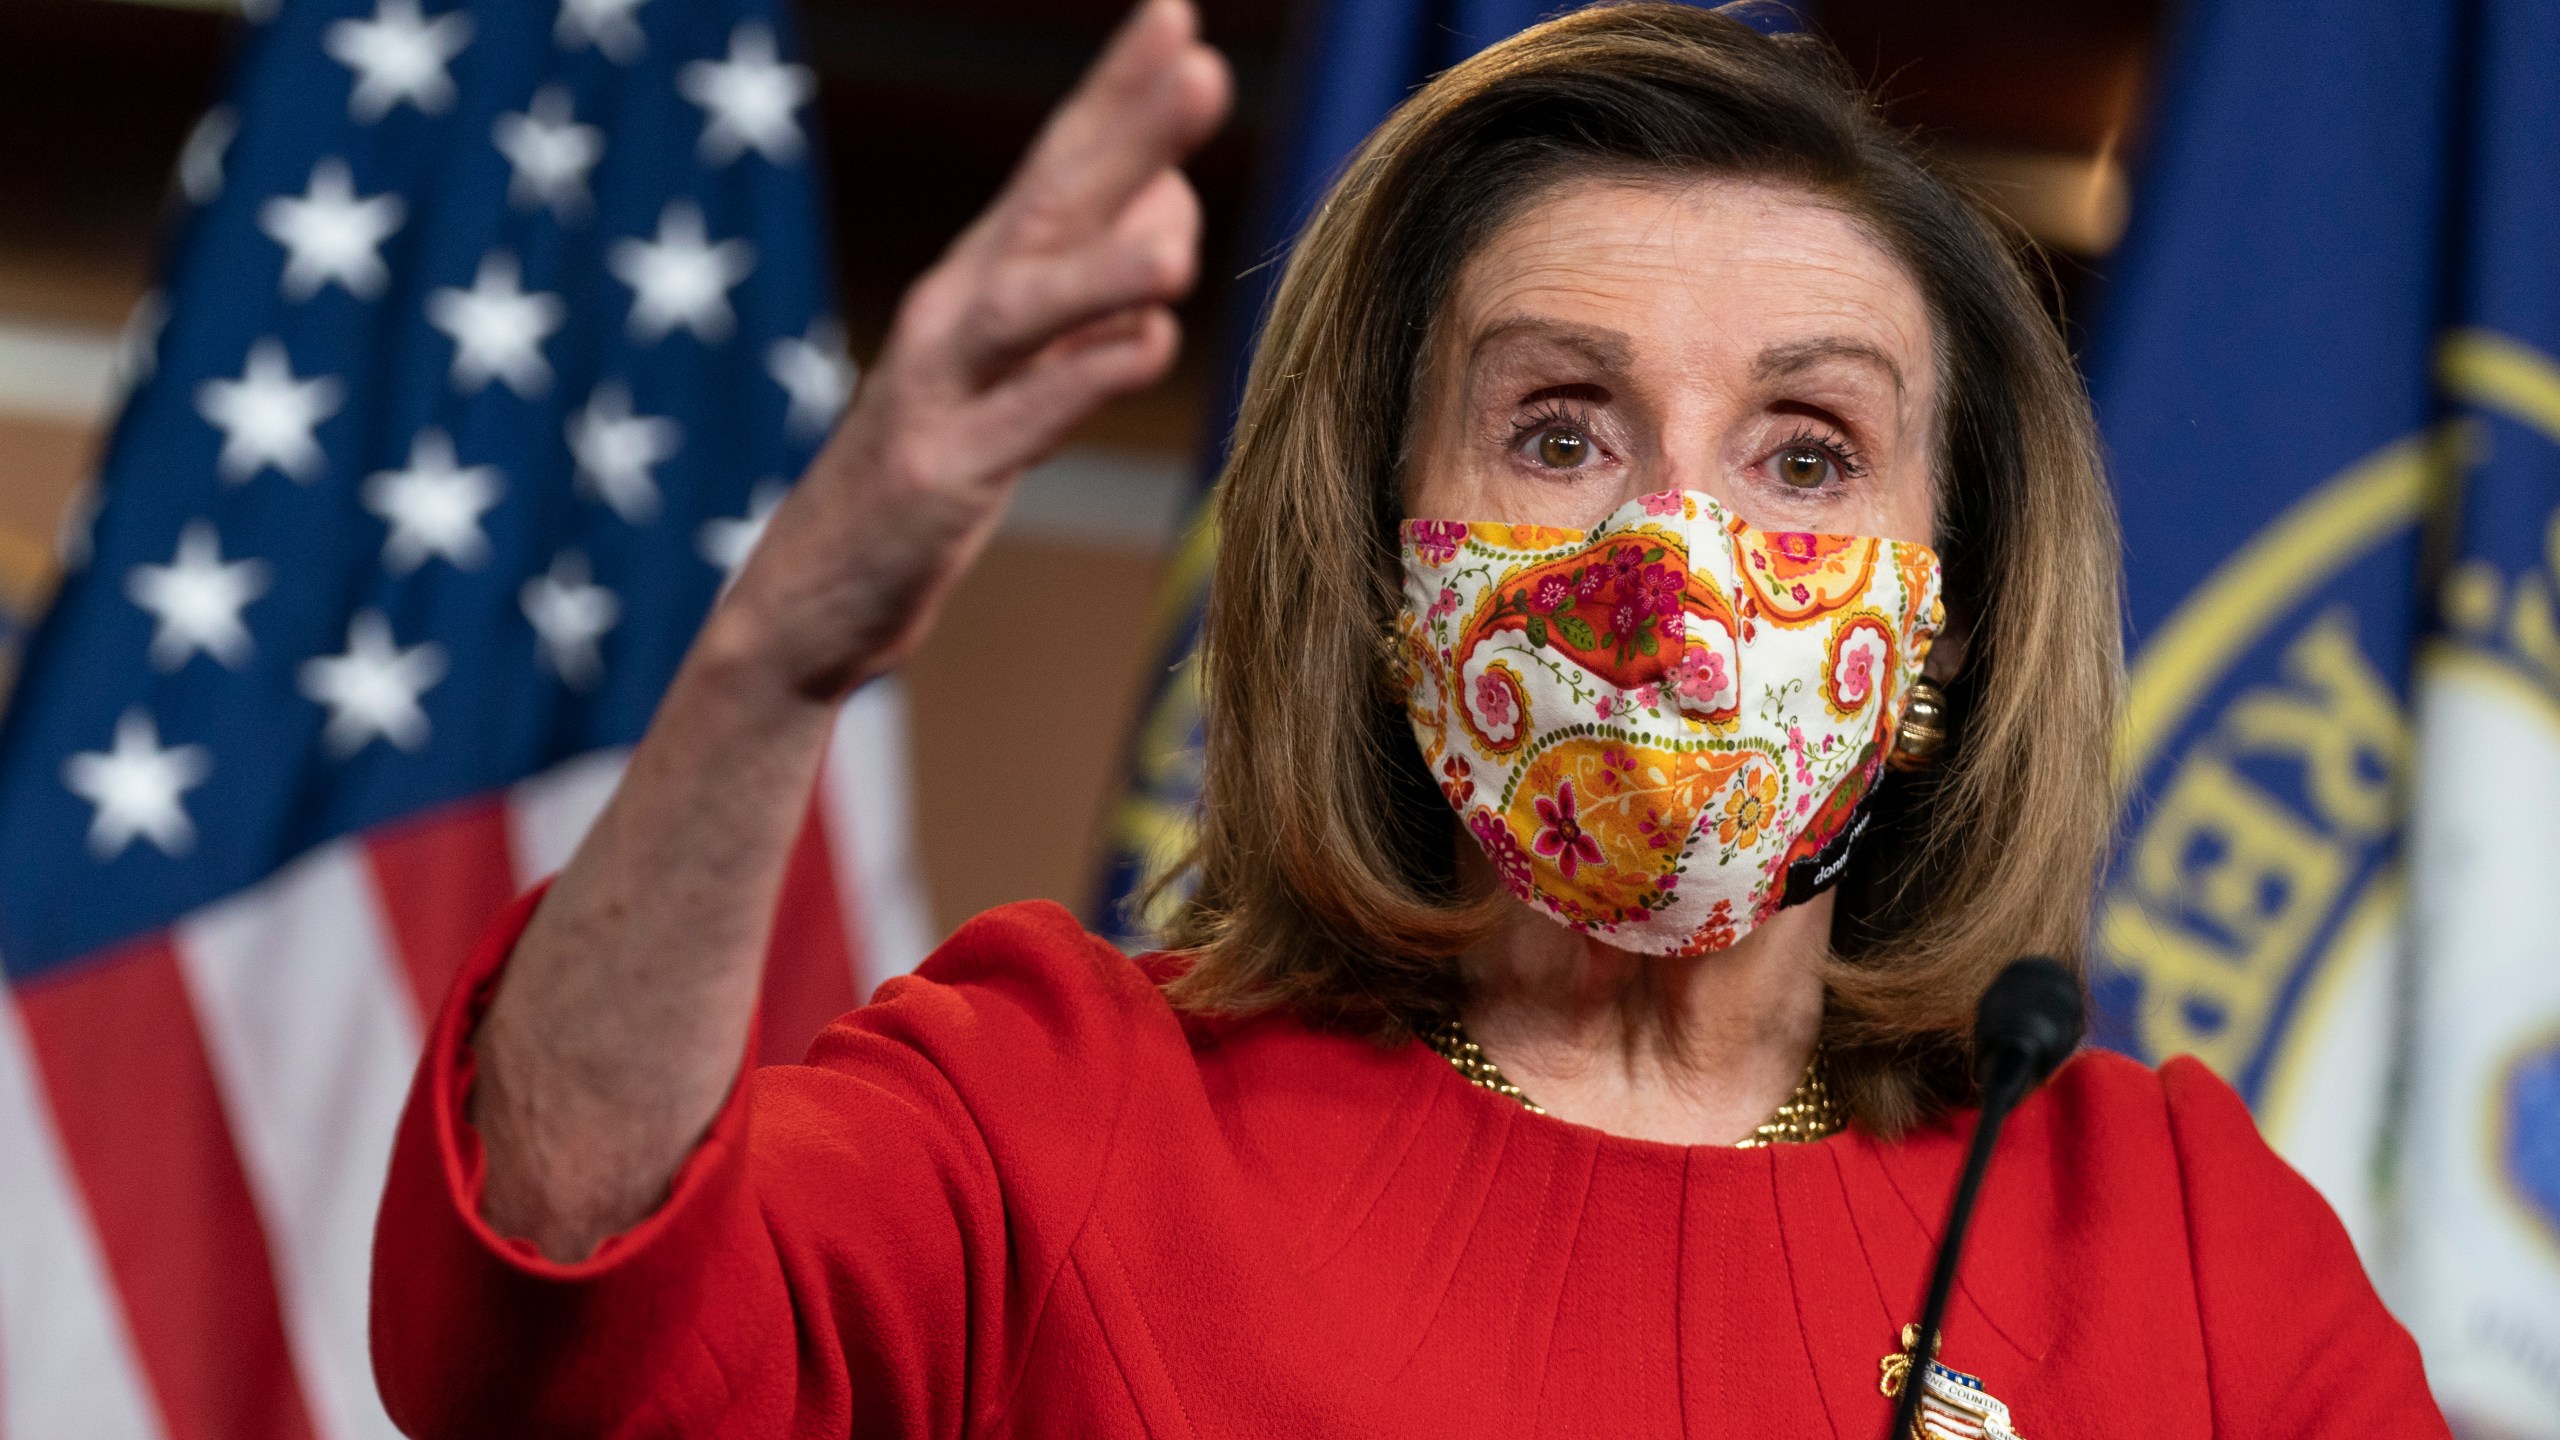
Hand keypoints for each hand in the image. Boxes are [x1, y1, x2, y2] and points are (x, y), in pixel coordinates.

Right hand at [719, 0, 1230, 701]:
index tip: (1179, 22)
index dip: (1116, 96)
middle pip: (1048, 205)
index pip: (1059, 168)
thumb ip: (1091, 298)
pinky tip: (1149, 348)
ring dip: (1105, 270)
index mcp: (981, 280)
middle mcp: (956, 313)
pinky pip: (1023, 421)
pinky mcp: (937, 476)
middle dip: (1121, 131)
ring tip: (1180, 248)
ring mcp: (940, 391)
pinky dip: (1083, 380)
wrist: (811, 599)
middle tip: (1195, 64)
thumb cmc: (931, 470)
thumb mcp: (1019, 374)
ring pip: (1028, 310)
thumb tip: (1172, 213)